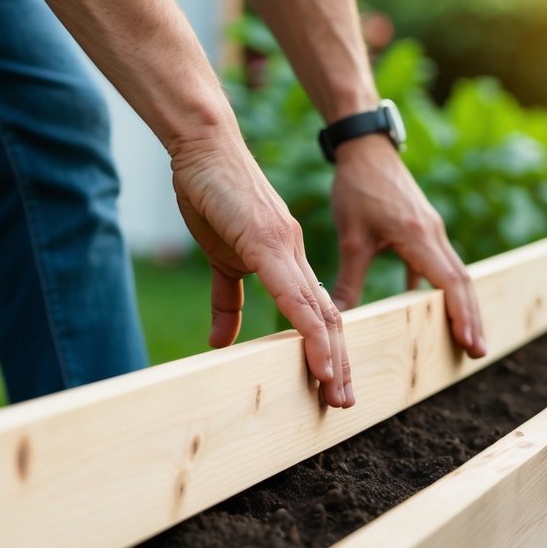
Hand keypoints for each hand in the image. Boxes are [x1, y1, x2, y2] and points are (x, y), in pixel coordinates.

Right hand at [169, 107, 353, 407]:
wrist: (202, 145)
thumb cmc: (211, 194)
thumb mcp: (220, 257)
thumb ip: (228, 299)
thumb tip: (221, 342)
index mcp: (287, 259)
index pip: (317, 311)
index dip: (329, 349)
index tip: (333, 384)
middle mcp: (296, 255)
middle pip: (328, 318)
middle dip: (338, 363)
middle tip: (344, 402)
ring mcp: (285, 247)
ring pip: (318, 311)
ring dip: (331, 356)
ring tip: (336, 392)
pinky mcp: (265, 240)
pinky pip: (292, 293)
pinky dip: (308, 329)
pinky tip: (318, 357)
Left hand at [330, 135, 486, 357]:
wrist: (366, 149)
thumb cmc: (357, 187)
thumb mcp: (350, 237)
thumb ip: (348, 279)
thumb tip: (336, 317)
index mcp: (419, 236)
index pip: (450, 282)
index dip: (461, 314)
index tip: (469, 343)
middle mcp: (434, 234)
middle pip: (462, 283)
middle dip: (472, 318)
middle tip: (478, 353)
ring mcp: (432, 230)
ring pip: (455, 273)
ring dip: (462, 305)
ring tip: (466, 338)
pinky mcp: (424, 228)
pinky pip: (439, 263)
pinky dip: (440, 287)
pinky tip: (431, 308)